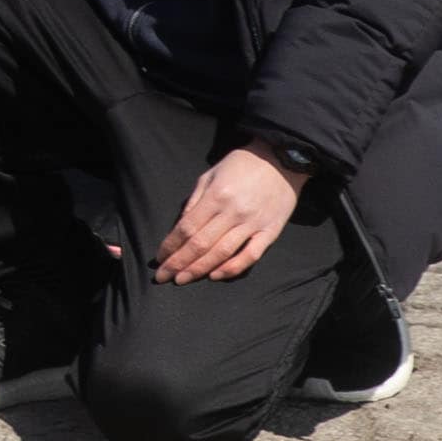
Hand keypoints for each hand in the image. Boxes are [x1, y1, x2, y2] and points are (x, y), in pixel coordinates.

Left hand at [149, 141, 303, 286]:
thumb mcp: (211, 175)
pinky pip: (250, 256)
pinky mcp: (270, 233)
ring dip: (199, 269)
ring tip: (182, 279)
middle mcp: (233, 212)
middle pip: (201, 244)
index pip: (187, 227)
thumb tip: (180, 226)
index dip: (170, 245)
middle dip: (179, 262)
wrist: (282, 160)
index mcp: (216, 196)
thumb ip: (195, 200)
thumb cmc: (242, 165)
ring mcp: (253, 224)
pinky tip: (215, 276)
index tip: (159, 258)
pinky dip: (232, 268)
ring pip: (222, 253)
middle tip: (163, 276)